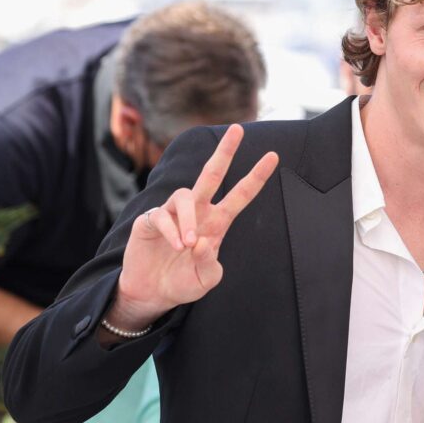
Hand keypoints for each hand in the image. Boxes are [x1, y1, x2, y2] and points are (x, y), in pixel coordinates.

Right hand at [108, 125, 278, 329]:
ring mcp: (173, 213)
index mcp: (218, 222)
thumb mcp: (205, 280)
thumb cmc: (183, 282)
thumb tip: (204, 242)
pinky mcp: (150, 220)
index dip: (256, 177)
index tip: (273, 156)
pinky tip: (175, 246)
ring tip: (189, 244)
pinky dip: (170, 231)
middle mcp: (198, 211)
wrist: (152, 293)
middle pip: (212, 174)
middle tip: (238, 129)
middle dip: (226, 151)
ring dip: (189, 220)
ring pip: (186, 195)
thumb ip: (210, 264)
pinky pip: (161, 215)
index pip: (241, 195)